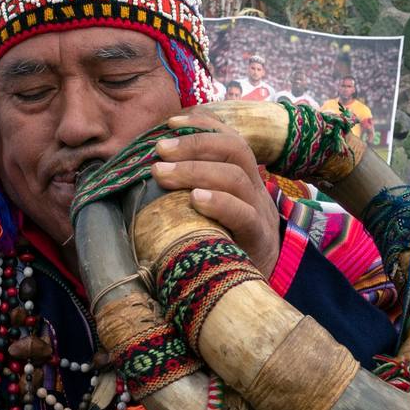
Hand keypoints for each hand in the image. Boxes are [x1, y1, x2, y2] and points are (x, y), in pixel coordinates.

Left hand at [149, 110, 280, 275]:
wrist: (254, 287)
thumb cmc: (222, 243)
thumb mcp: (208, 211)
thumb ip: (190, 188)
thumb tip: (150, 168)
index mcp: (242, 178)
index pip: (229, 139)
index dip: (202, 125)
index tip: (170, 122)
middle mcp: (254, 189)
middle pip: (234, 150)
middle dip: (194, 144)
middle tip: (159, 150)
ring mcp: (259, 212)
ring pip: (236, 177)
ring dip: (196, 170)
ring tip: (162, 173)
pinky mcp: (258, 239)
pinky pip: (244, 215)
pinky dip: (219, 203)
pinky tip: (195, 199)